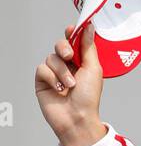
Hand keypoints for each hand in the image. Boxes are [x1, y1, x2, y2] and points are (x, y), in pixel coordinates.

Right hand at [35, 23, 104, 145]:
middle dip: (64, 48)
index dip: (72, 34)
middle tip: (69, 56)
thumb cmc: (88, 99)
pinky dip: (52, 78)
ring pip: (51, 58)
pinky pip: (42, 69)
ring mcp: (54, 74)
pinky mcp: (43, 81)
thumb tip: (89, 26)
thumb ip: (89, 47)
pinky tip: (59, 89)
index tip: (72, 30)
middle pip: (60, 45)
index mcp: (81, 63)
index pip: (74, 42)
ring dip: (62, 71)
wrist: (77, 119)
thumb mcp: (93, 69)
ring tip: (70, 85)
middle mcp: (67, 66)